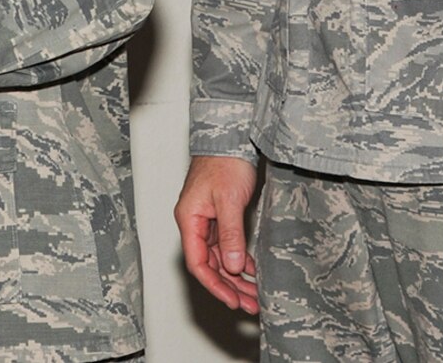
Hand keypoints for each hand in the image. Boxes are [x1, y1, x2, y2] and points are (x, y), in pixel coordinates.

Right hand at [176, 155, 260, 314]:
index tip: (232, 301)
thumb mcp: (228, 201)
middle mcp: (195, 223)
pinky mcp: (219, 217)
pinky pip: (226, 246)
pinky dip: (238, 260)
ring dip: (235, 277)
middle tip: (249, 304)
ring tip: (253, 294)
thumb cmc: (224, 162)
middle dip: (229, 287)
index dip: (216, 285)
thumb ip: (230, 235)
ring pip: (219, 258)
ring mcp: (207, 221)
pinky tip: (251, 271)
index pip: (198, 263)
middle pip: (209, 265)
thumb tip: (230, 267)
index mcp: (189, 219)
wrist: (232, 137)